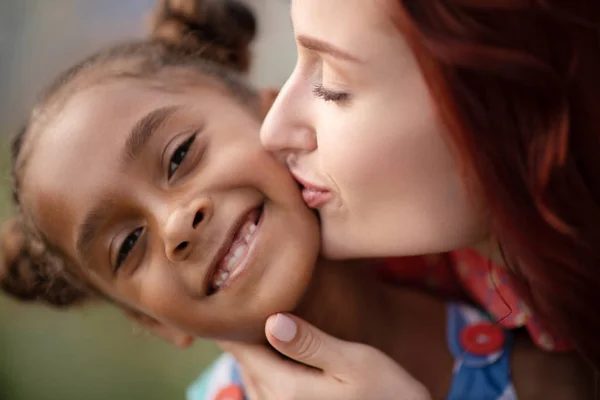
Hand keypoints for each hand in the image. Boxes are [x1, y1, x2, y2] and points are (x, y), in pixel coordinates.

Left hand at [221, 313, 431, 399]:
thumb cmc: (388, 393)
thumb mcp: (354, 363)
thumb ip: (311, 343)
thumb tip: (271, 321)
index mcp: (286, 389)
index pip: (242, 349)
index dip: (232, 320)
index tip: (225, 292)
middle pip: (245, 361)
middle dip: (242, 332)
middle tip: (236, 296)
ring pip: (252, 374)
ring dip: (253, 349)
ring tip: (255, 319)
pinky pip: (265, 388)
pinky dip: (264, 365)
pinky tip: (277, 347)